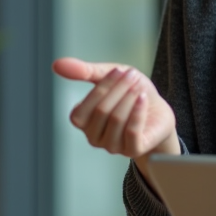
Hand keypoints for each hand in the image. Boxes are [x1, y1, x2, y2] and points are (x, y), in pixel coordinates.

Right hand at [53, 57, 179, 160]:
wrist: (158, 111)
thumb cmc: (129, 94)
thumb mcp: (108, 76)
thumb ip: (84, 71)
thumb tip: (57, 64)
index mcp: (83, 121)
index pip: (83, 108)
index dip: (102, 87)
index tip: (119, 70)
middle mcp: (93, 137)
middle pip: (102, 111)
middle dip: (119, 89)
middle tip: (132, 75)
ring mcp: (112, 146)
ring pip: (116, 120)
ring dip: (130, 99)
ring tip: (139, 87)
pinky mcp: (132, 151)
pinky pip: (131, 132)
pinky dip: (137, 112)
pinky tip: (143, 99)